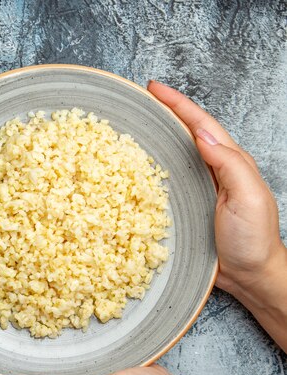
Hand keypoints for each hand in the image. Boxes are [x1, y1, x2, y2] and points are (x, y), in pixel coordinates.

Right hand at [148, 80, 286, 350]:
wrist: (250, 276)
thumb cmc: (252, 239)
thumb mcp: (248, 197)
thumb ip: (229, 164)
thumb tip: (202, 134)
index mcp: (229, 162)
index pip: (200, 124)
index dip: (178, 104)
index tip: (154, 88)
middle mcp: (212, 170)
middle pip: (185, 132)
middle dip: (164, 112)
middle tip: (139, 100)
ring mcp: (198, 188)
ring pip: (174, 154)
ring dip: (155, 136)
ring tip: (132, 125)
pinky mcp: (186, 206)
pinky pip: (165, 179)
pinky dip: (150, 167)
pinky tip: (134, 168)